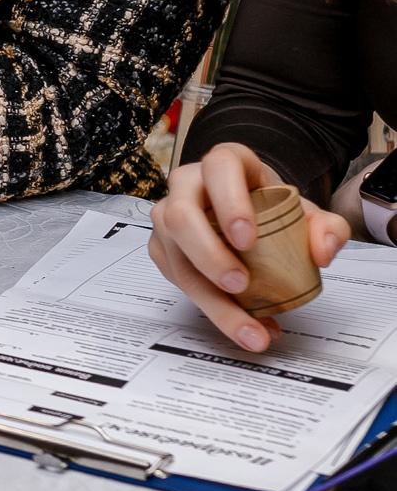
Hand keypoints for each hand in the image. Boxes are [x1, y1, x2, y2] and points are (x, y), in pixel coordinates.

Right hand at [149, 141, 347, 351]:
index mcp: (223, 164)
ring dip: (209, 297)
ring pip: (174, 256)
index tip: (247, 239)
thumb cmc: (268, 207)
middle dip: (208, 255)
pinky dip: (210, 309)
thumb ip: (327, 227)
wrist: (246, 216)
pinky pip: (176, 281)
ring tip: (248, 326)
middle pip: (181, 216)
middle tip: (240, 284)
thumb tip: (323, 252)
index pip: (218, 170)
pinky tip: (242, 325)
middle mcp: (187, 186)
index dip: (230, 202)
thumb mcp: (305, 212)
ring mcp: (168, 218)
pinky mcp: (162, 249)